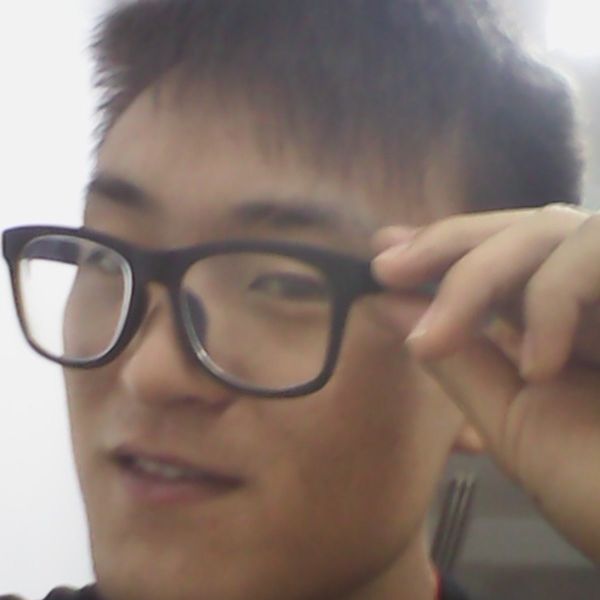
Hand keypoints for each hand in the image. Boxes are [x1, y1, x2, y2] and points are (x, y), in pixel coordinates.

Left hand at [372, 204, 599, 562]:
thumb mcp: (512, 419)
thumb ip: (460, 359)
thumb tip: (394, 306)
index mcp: (567, 321)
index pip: (505, 257)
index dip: (447, 245)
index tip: (387, 250)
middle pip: (527, 227)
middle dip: (450, 242)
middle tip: (386, 267)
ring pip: (554, 228)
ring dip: (480, 274)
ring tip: (435, 340)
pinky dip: (555, 298)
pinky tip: (539, 365)